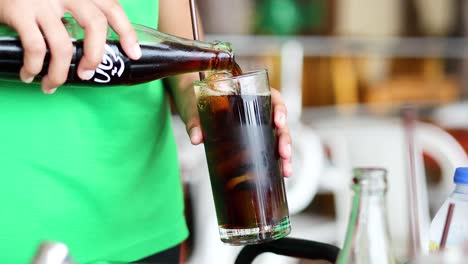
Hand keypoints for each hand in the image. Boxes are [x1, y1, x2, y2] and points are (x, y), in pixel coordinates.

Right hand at [0, 0, 141, 93]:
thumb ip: (78, 12)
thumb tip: (92, 46)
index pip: (112, 8)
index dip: (127, 33)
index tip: (134, 54)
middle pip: (95, 25)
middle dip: (95, 56)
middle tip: (87, 74)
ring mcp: (42, 1)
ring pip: (63, 45)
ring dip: (59, 73)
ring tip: (52, 84)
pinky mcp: (19, 11)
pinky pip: (34, 47)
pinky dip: (33, 67)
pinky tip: (30, 74)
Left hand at [186, 87, 292, 177]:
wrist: (190, 104)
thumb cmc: (195, 100)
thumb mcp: (194, 108)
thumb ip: (195, 121)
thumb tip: (196, 138)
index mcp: (249, 94)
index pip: (273, 97)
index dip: (280, 109)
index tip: (278, 122)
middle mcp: (257, 109)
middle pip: (279, 122)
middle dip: (285, 139)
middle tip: (284, 154)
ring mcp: (255, 125)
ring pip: (277, 138)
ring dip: (285, 154)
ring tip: (286, 171)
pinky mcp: (250, 139)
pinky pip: (267, 148)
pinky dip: (275, 161)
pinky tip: (279, 174)